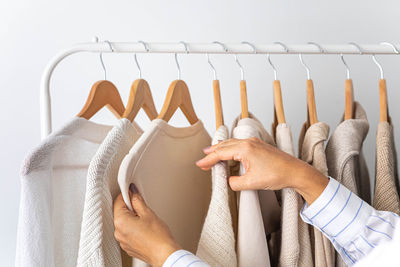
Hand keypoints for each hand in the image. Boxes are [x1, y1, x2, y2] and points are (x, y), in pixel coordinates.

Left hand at [113, 184, 180, 266]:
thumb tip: (132, 192)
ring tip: (146, 220)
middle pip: (120, 213)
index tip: (132, 192)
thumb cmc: (158, 237)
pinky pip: (127, 233)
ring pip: (124, 223)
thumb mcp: (148, 213)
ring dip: (132, 218)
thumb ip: (137, 200)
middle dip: (130, 208)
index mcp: (120, 222)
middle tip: (142, 208)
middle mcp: (118, 232)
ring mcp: (122, 241)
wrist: (164, 254)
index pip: (118, 202)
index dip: (126, 195)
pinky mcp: (128, 246)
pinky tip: (145, 229)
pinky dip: (134, 228)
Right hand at [196, 137, 328, 204]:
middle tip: (202, 160)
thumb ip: (235, 182)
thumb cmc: (277, 175)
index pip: (221, 153)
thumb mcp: (251, 183)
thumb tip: (228, 181)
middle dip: (212, 153)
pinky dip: (229, 148)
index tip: (200, 164)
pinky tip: (228, 152)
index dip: (209, 159)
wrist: (295, 172)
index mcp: (245, 149)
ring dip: (220, 149)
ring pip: (231, 143)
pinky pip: (239, 144)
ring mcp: (254, 142)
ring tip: (210, 153)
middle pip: (224, 146)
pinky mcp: (259, 146)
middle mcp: (248, 142)